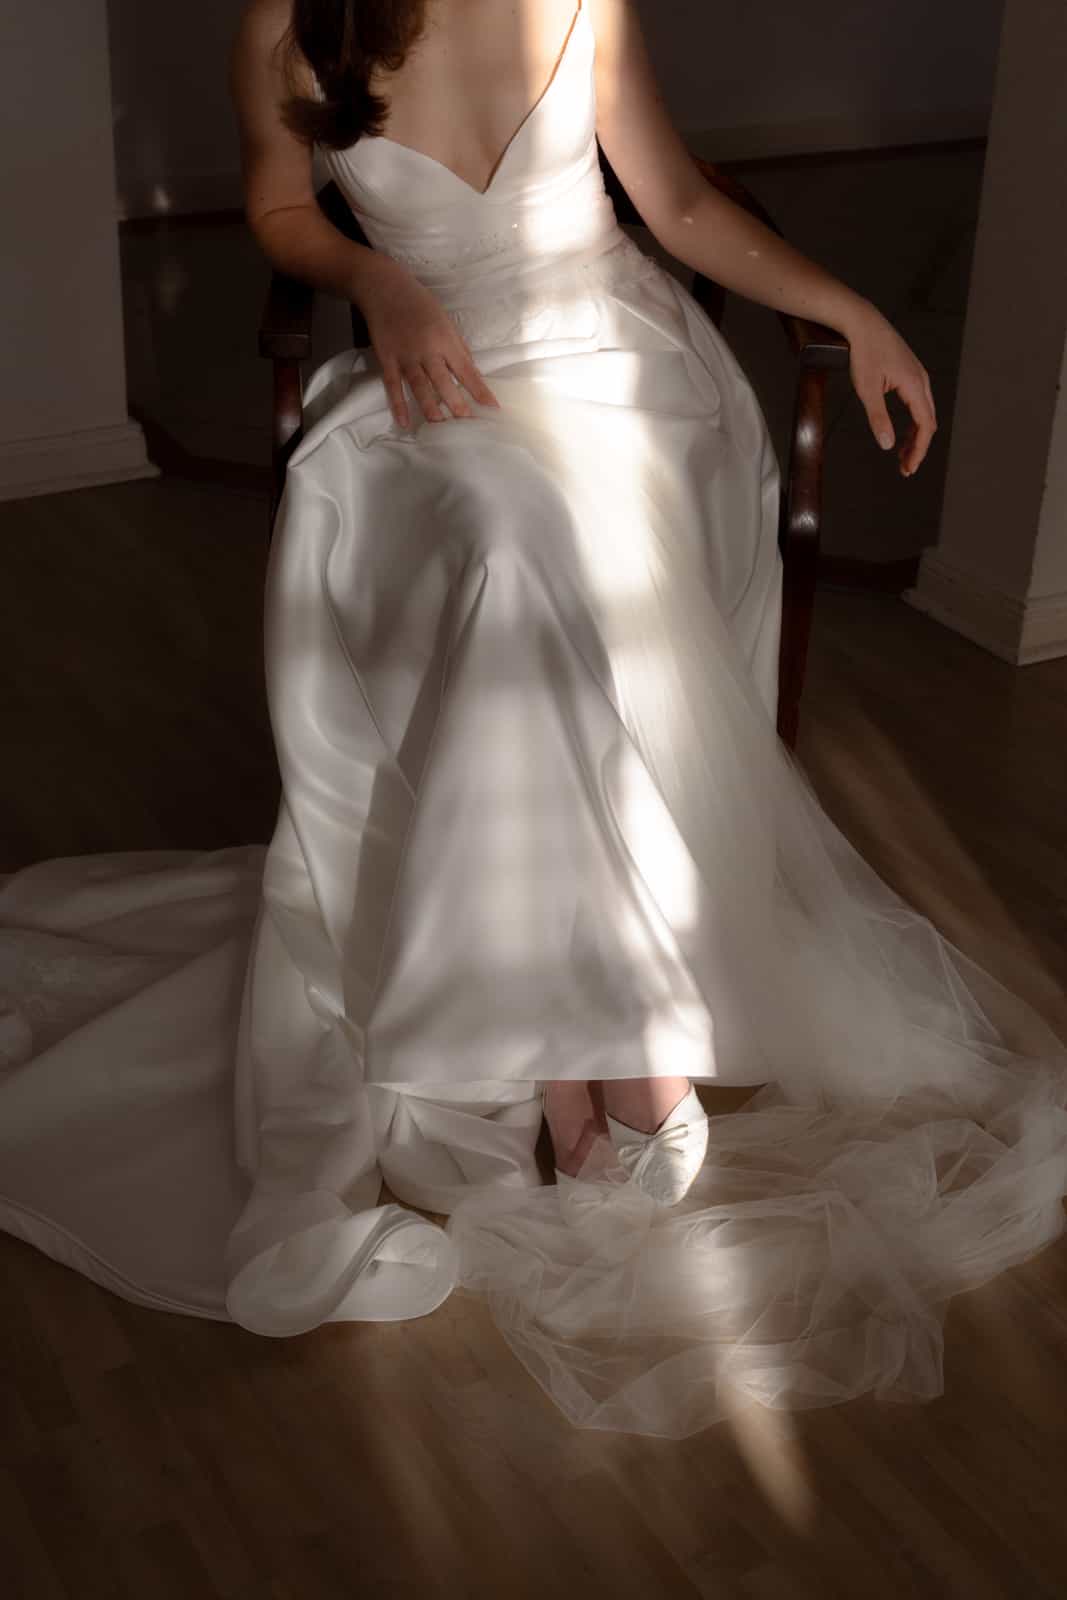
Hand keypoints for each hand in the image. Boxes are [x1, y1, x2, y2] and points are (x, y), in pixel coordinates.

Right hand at [355, 258, 500, 428]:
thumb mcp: (445, 320)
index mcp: (446, 339)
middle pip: (444, 382)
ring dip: (431, 409)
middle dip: (457, 405)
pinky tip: (404, 422)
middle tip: (468, 426)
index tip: (492, 408)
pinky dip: (398, 404)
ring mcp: (406, 355)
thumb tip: (471, 373)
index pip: (467, 370)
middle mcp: (428, 349)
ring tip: (441, 427)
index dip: (480, 391)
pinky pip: (393, 385)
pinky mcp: (387, 358)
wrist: (384, 287)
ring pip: (420, 387)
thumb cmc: (420, 303)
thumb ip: (457, 348)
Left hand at [844, 303, 937, 476]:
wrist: (862, 322)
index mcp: (915, 385)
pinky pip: (917, 403)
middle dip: (918, 447)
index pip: (925, 426)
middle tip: (905, 468)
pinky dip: (912, 421)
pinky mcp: (910, 372)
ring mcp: (917, 375)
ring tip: (901, 455)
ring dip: (915, 436)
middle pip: (928, 421)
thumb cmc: (863, 352)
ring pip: (924, 412)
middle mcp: (921, 380)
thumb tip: (887, 444)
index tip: (909, 468)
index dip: (919, 450)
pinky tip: (900, 432)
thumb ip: (878, 418)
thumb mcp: (867, 389)